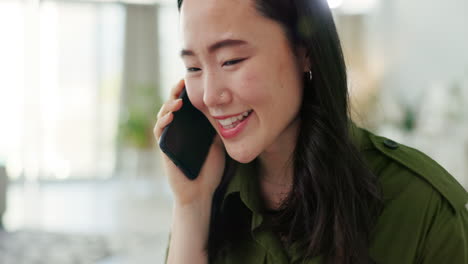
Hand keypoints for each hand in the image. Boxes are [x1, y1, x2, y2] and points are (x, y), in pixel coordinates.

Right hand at [154, 79, 225, 205]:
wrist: (201, 192)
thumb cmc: (209, 169)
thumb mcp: (218, 143)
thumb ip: (217, 128)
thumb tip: (224, 110)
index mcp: (190, 127)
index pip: (186, 104)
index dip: (187, 91)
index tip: (194, 79)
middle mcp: (178, 129)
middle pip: (173, 105)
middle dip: (176, 92)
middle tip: (182, 82)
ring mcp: (169, 138)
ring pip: (163, 115)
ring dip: (169, 106)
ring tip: (178, 100)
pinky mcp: (164, 148)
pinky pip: (160, 132)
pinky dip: (163, 122)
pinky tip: (171, 116)